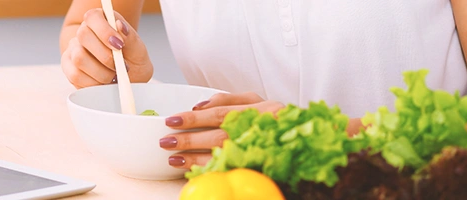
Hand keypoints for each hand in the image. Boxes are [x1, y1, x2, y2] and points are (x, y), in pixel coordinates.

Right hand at [61, 8, 152, 88]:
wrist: (126, 78)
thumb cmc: (132, 61)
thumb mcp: (138, 51)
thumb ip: (131, 38)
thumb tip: (120, 26)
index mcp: (100, 21)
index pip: (93, 17)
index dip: (105, 31)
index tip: (119, 46)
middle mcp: (83, 33)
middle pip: (83, 35)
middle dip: (105, 56)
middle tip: (120, 66)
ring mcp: (73, 50)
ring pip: (79, 58)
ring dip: (101, 72)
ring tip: (113, 76)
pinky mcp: (68, 68)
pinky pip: (76, 75)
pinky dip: (93, 83)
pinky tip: (103, 83)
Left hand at [159, 92, 284, 168]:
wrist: (299, 139)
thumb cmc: (270, 117)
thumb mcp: (254, 100)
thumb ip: (228, 99)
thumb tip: (199, 106)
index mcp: (263, 109)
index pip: (222, 113)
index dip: (194, 118)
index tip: (172, 121)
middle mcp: (264, 129)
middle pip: (221, 136)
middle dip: (190, 140)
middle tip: (167, 141)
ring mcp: (262, 150)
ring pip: (224, 155)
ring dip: (195, 158)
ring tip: (173, 158)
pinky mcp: (259, 167)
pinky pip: (229, 169)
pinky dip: (208, 168)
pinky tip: (192, 168)